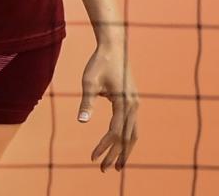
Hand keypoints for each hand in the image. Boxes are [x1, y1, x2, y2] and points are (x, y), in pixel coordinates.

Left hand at [79, 41, 138, 171]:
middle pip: (127, 138)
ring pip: (132, 133)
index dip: (105, 147)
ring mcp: (136, 104)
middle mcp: (134, 106)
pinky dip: (126, 138)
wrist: (114, 47)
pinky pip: (132, 125)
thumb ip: (87, 102)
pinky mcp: (133, 101)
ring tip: (117, 165)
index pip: (115, 132)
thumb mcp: (89, 81)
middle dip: (117, 155)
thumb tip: (82, 121)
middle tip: (106, 170)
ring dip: (124, 149)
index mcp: (125, 103)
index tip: (93, 158)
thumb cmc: (99, 63)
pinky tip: (119, 145)